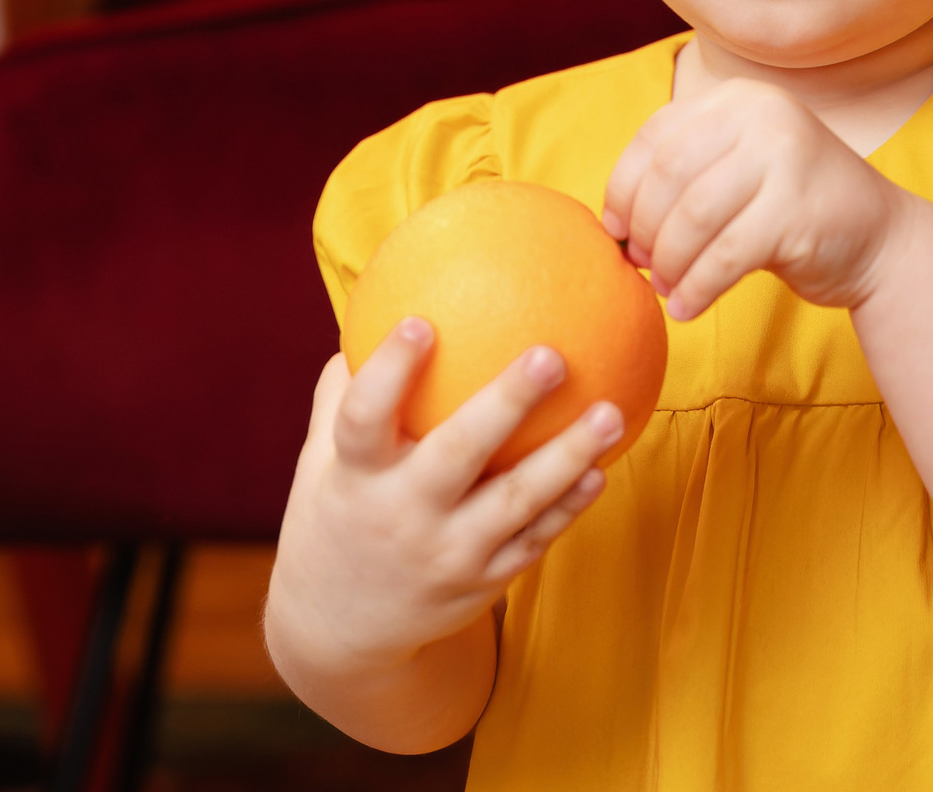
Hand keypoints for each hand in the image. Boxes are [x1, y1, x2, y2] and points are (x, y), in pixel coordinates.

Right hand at [267, 320, 622, 671]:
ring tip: (610, 412)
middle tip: (551, 355)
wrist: (341, 626)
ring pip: (515, 502)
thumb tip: (376, 306)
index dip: (389, 372)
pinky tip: (601, 469)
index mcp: (355, 476)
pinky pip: (534, 539)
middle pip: (456, 455)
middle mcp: (400, 514)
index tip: (420, 322)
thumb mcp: (322, 460)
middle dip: (505, 405)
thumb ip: (344, 391)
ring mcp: (445, 553)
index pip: (364, 418)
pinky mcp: (480, 583)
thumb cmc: (337, 513)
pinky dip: (568, 506)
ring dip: (567, 456)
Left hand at [601, 77, 909, 318]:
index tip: (615, 229)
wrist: (883, 240)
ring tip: (666, 288)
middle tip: (642, 265)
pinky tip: (688, 307)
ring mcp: (784, 158)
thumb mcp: (739, 170)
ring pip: (693, 217)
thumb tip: (611, 223)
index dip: (624, 187)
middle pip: (668, 175)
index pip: (655, 136)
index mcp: (738, 99)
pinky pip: (725, 256)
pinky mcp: (797, 211)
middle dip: (644, 228)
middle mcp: (762, 115)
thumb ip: (685, 176)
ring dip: (669, 262)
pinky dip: (697, 288)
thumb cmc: (792, 211)